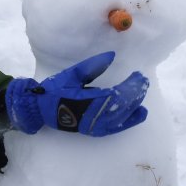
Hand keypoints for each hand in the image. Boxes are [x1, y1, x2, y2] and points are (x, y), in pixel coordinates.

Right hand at [5, 52, 148, 136]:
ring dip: (134, 106)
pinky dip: (128, 121)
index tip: (139, 76)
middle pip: (120, 106)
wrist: (41, 109)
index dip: (129, 87)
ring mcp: (93, 125)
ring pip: (119, 117)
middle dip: (134, 94)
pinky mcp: (93, 130)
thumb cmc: (54, 90)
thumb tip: (111, 55)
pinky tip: (139, 114)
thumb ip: (92, 66)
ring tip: (143, 95)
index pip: (115, 95)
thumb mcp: (72, 74)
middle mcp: (91, 115)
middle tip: (144, 82)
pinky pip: (114, 127)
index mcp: (86, 101)